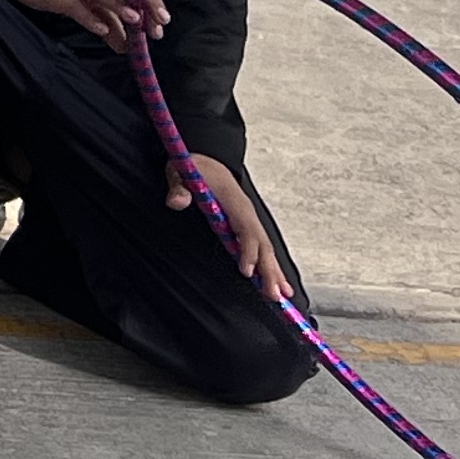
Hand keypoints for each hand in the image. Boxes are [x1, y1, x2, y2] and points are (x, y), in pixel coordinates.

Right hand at [0, 0, 165, 47]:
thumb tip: (126, 46)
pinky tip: (99, 29)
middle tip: (159, 25)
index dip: (152, 2)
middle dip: (145, 3)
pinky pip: (76, 7)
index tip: (164, 22)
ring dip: (119, 5)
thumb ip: (107, 20)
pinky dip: (88, 17)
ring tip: (134, 19)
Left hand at [173, 150, 293, 307]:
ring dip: (275, 273)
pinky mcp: (248, 227)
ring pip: (266, 250)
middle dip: (269, 270)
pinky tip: (279, 285)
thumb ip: (179, 187)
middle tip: (274, 296)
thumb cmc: (196, 167)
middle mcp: (248, 214)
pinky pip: (262, 249)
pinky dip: (272, 267)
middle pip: (262, 245)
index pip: (246, 230)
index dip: (248, 251)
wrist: (209, 161)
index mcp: (235, 202)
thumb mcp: (181, 171)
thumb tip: (176, 201)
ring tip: (283, 298)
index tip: (247, 272)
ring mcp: (250, 221)